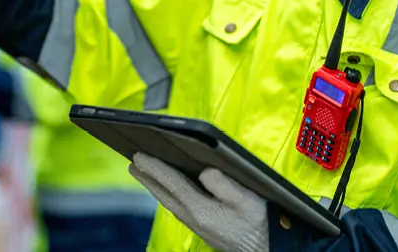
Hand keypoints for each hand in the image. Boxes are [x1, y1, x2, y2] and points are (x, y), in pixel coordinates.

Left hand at [129, 153, 268, 251]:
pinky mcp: (201, 227)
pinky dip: (166, 194)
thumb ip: (224, 184)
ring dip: (154, 186)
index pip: (171, 183)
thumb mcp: (247, 200)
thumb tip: (205, 171)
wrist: (263, 251)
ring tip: (143, 173)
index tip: (138, 156)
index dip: (154, 168)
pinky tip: (167, 191)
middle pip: (164, 193)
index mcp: (201, 209)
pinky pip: (176, 206)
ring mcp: (195, 224)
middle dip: (148, 177)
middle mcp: (193, 218)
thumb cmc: (258, 224)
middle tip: (133, 162)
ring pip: (168, 201)